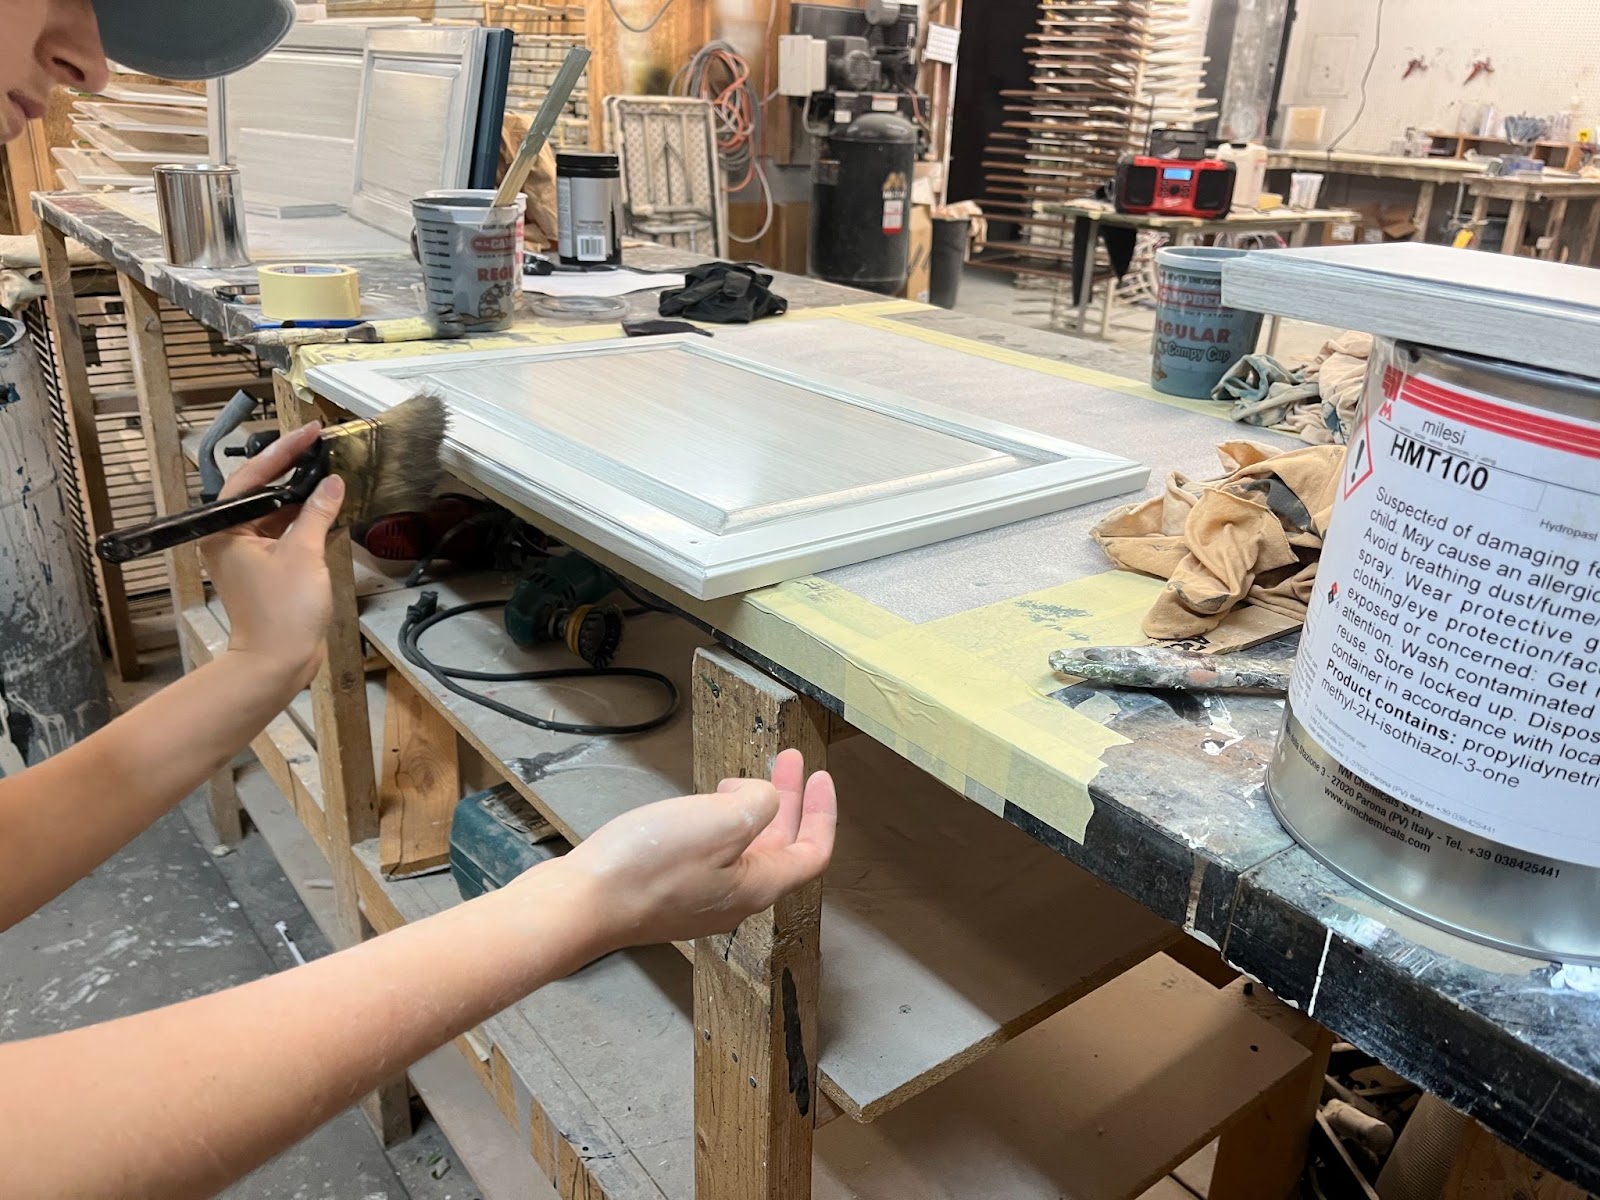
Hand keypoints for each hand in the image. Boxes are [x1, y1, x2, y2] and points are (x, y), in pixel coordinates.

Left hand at [200, 423, 345, 689]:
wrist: (278, 662)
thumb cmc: (281, 612)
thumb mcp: (304, 554)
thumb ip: (317, 513)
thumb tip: (332, 483)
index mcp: (226, 530)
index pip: (253, 476)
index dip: (284, 452)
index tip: (311, 432)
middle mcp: (231, 538)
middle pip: (263, 492)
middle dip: (295, 472)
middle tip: (323, 447)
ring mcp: (249, 555)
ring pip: (277, 514)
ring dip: (305, 499)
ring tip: (333, 476)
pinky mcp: (267, 570)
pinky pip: (287, 535)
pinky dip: (308, 523)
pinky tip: (333, 511)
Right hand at [557, 750, 836, 949]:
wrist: (582, 904)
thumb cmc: (649, 866)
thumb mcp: (721, 822)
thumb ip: (759, 806)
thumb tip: (761, 800)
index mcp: (758, 886)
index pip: (812, 852)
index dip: (822, 811)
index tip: (820, 774)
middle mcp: (736, 899)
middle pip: (780, 848)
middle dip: (787, 800)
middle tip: (785, 761)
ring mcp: (701, 899)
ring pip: (745, 850)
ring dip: (752, 810)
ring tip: (738, 781)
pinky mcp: (670, 893)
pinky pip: (713, 854)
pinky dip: (720, 823)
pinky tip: (701, 808)